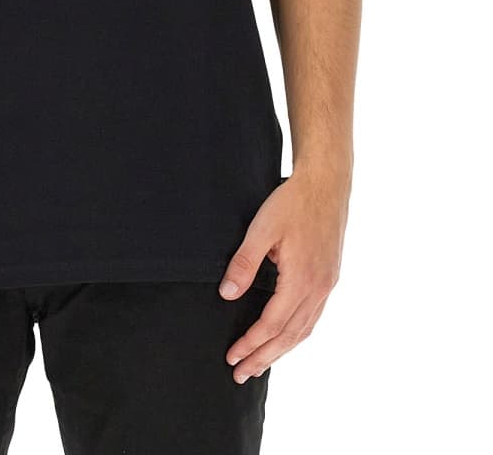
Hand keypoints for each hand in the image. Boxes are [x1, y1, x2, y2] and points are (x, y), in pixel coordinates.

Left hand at [219, 164, 349, 383]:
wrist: (326, 183)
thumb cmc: (292, 202)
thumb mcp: (262, 229)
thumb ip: (244, 263)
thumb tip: (227, 295)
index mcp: (301, 279)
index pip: (272, 324)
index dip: (251, 343)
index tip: (232, 357)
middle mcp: (318, 288)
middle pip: (289, 335)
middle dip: (264, 357)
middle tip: (241, 375)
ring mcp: (327, 285)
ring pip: (304, 330)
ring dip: (281, 350)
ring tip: (261, 364)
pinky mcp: (329, 278)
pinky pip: (313, 316)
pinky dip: (297, 334)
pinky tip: (286, 337)